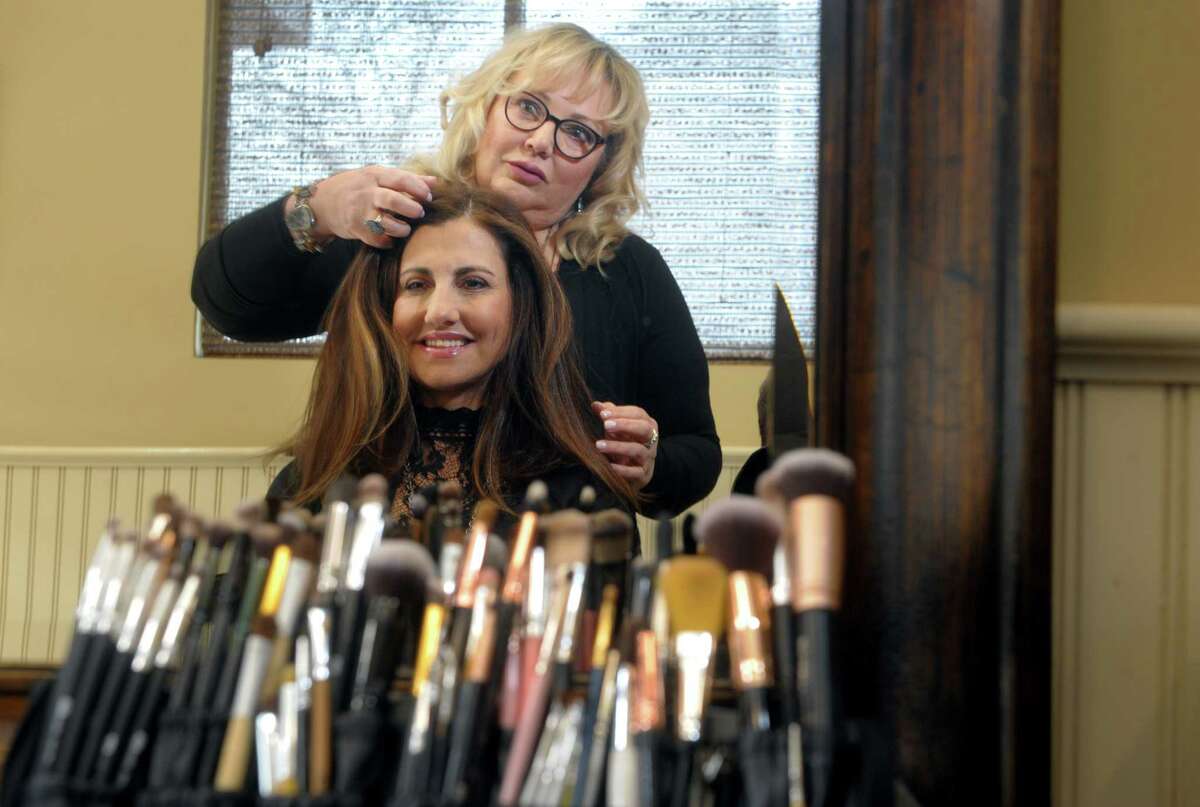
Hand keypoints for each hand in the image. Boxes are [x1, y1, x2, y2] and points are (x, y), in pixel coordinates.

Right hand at [288, 166, 438, 247]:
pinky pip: (375, 239)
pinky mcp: (355, 229)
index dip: (418, 188)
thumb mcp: (376, 176)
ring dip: (400, 228)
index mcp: (374, 176)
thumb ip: (406, 179)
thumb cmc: (356, 187)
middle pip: (393, 200)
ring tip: (405, 229)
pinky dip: (386, 241)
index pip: (400, 179)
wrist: (322, 202)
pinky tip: (390, 239)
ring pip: (385, 222)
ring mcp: (359, 212)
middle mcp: (366, 192)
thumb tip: (435, 182)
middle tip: (419, 213)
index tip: (428, 197)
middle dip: (410, 208)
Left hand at [592, 401, 658, 490]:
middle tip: (605, 425)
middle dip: (625, 425)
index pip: (638, 414)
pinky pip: (635, 472)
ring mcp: (648, 458)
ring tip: (599, 445)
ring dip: (618, 447)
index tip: (602, 414)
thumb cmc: (623, 443)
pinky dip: (622, 470)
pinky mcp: (644, 475)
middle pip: (644, 429)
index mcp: (647, 424)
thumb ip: (608, 415)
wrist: (632, 472)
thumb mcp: (616, 428)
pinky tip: (609, 465)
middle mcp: (651, 440)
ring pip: (638, 450)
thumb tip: (596, 405)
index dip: (621, 412)